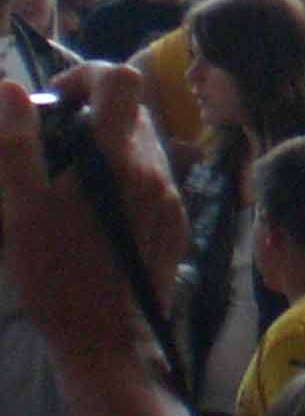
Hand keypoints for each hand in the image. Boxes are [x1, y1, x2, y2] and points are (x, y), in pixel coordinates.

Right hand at [0, 68, 189, 368]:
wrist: (106, 340)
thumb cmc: (55, 275)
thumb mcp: (21, 209)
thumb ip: (16, 145)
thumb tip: (10, 89)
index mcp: (118, 157)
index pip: (121, 80)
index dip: (88, 75)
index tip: (59, 99)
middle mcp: (154, 170)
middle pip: (134, 112)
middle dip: (96, 113)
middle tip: (57, 141)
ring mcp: (171, 197)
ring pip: (147, 146)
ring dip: (113, 146)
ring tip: (74, 179)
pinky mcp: (177, 224)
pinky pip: (156, 180)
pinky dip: (129, 177)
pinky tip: (98, 210)